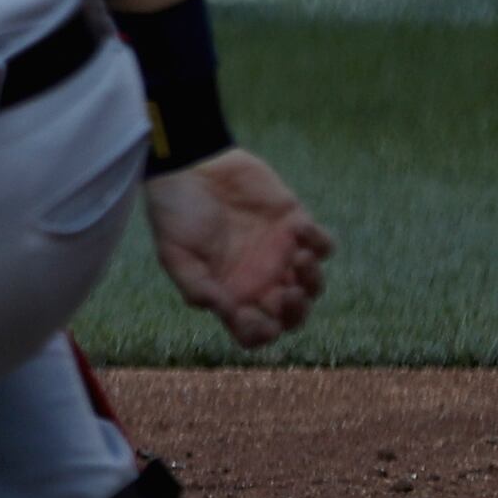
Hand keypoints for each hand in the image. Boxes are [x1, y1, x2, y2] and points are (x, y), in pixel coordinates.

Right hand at [144, 148, 331, 347]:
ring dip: (312, 281)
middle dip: (296, 312)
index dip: (261, 334)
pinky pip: (325, 246)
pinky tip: (297, 227)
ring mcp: (280, 254)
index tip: (260, 320)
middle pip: (291, 316)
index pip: (253, 331)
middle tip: (288, 292)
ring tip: (299, 257)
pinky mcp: (296, 226)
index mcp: (229, 292)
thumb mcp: (173, 251)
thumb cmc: (175, 210)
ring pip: (313, 286)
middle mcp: (258, 279)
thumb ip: (195, 285)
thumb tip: (220, 311)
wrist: (191, 163)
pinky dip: (319, 243)